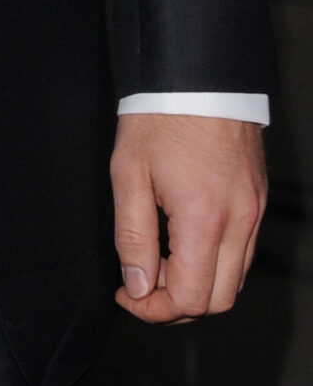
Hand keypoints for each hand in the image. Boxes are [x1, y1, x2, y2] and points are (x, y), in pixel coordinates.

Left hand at [111, 113, 267, 323]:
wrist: (199, 76)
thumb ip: (132, 237)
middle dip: (177, 306)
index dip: (154, 309)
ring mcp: (254, 211)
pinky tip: (183, 246)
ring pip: (235, 280)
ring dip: (198, 286)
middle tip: (140, 287)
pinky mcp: (257, 201)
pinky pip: (242, 253)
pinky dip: (215, 264)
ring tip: (158, 266)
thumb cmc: (161, 117)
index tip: (127, 295)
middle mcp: (239, 220)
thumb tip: (137, 286)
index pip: (191, 297)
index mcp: (205, 216)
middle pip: (220, 300)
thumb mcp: (128, 174)